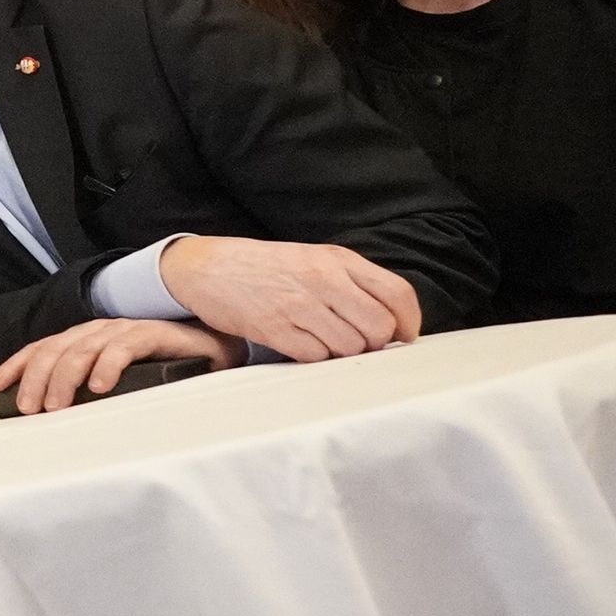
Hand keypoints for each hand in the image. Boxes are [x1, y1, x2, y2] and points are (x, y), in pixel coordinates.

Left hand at [0, 315, 237, 414]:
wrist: (211, 349)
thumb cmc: (160, 370)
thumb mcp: (115, 383)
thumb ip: (86, 392)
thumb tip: (52, 420)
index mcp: (84, 340)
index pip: (40, 349)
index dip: (15, 367)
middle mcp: (98, 331)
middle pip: (55, 349)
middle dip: (35, 378)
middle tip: (30, 408)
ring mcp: (123, 330)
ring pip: (82, 348)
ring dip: (64, 377)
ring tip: (56, 405)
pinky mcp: (152, 333)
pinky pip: (123, 346)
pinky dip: (108, 365)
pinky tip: (99, 387)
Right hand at [155, 236, 421, 360]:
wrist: (206, 268)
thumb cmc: (265, 266)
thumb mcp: (313, 258)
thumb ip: (352, 282)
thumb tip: (389, 321)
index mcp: (337, 260)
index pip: (397, 293)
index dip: (409, 322)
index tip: (403, 336)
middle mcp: (323, 280)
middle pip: (379, 327)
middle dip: (374, 343)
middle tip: (358, 341)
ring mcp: (299, 305)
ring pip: (351, 347)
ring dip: (343, 352)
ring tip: (323, 340)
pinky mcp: (275, 329)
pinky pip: (316, 357)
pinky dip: (314, 356)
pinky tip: (300, 342)